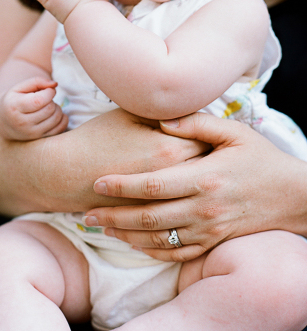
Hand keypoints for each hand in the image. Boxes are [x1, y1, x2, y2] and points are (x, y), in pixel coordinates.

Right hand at [0, 77, 67, 140]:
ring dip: (57, 109)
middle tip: (45, 99)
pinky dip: (63, 119)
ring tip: (48, 106)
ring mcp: (31, 133)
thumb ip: (37, 81)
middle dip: (52, 100)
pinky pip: (60, 128)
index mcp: (14, 107)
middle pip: (49, 109)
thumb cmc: (14, 101)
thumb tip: (55, 84)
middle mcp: (22, 123)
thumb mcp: (19, 87)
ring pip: (56, 118)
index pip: (39, 100)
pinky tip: (54, 114)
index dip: (49, 92)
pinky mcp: (40, 138)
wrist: (5, 122)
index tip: (47, 90)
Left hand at [84, 112, 305, 261]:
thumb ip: (195, 123)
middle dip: (114, 216)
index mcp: (204, 178)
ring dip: (126, 236)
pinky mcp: (214, 242)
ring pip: (159, 239)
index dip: (122, 185)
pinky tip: (132, 243)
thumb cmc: (262, 159)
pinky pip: (178, 253)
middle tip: (86, 213)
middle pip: (149, 217)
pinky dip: (152, 251)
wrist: (296, 196)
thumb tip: (161, 118)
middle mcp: (204, 208)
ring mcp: (209, 230)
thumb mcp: (234, 132)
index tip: (97, 182)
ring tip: (102, 228)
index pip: (153, 184)